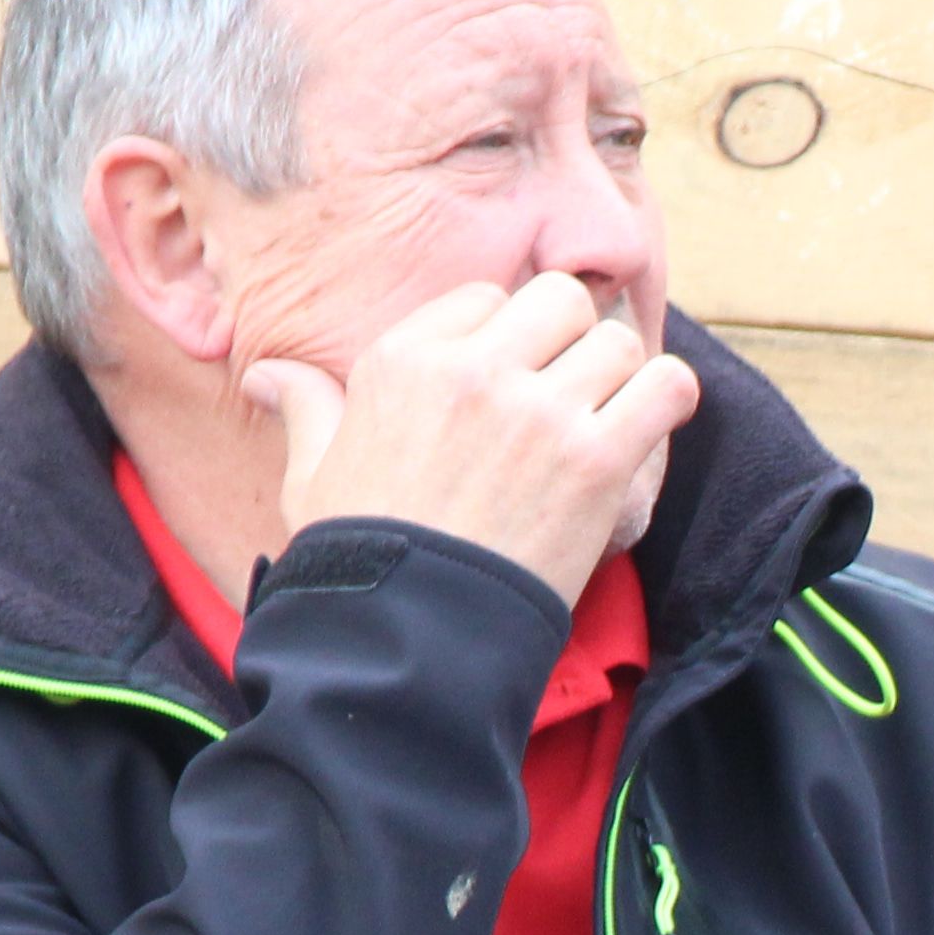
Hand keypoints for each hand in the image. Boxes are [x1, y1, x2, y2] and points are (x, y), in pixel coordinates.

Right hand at [248, 268, 697, 610]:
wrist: (408, 637)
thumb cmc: (360, 557)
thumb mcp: (313, 475)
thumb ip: (306, 408)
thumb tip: (265, 375)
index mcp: (404, 357)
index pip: (488, 297)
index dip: (508, 336)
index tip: (512, 381)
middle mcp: (473, 369)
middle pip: (560, 300)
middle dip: (570, 340)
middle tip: (568, 392)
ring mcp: (539, 410)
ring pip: (617, 340)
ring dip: (621, 377)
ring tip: (607, 418)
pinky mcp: (595, 458)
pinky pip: (666, 387)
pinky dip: (667, 400)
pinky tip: (648, 424)